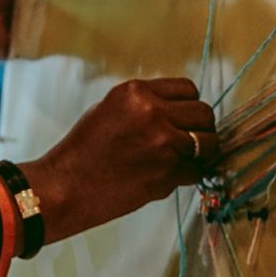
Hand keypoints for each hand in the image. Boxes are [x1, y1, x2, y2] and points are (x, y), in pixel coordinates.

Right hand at [18, 77, 216, 242]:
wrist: (66, 187)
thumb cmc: (82, 149)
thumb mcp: (109, 109)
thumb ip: (144, 106)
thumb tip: (176, 111)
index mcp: (137, 92)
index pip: (188, 89)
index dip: (189, 105)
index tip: (184, 117)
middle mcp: (155, 113)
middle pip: (204, 113)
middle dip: (201, 127)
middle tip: (190, 140)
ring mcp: (165, 144)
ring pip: (209, 142)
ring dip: (202, 151)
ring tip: (186, 158)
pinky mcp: (168, 174)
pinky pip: (196, 170)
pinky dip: (190, 174)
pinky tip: (172, 175)